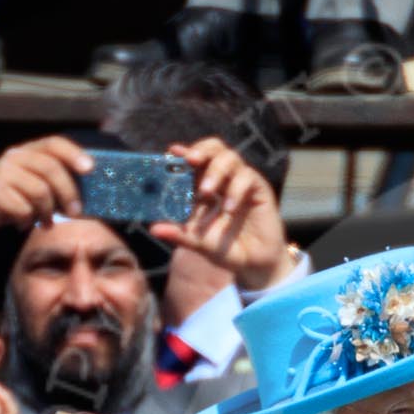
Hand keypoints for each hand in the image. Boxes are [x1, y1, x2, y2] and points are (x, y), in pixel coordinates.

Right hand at [0, 135, 94, 249]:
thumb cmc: (7, 201)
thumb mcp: (29, 186)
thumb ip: (51, 182)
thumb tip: (86, 193)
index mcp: (25, 152)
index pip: (53, 143)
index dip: (73, 153)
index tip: (90, 169)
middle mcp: (13, 158)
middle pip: (51, 169)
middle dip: (68, 193)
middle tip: (75, 213)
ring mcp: (1, 174)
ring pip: (40, 192)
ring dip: (47, 212)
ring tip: (44, 222)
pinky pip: (24, 209)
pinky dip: (28, 221)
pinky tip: (22, 224)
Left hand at [147, 138, 292, 292]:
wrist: (254, 265)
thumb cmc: (225, 249)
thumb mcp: (198, 242)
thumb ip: (179, 234)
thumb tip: (153, 228)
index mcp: (205, 185)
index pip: (194, 161)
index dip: (184, 153)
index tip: (172, 152)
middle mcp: (224, 179)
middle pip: (214, 148)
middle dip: (201, 150)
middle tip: (190, 160)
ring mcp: (242, 182)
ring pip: (230, 158)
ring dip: (215, 171)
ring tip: (205, 191)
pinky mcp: (259, 190)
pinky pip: (247, 177)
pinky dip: (235, 191)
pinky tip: (229, 210)